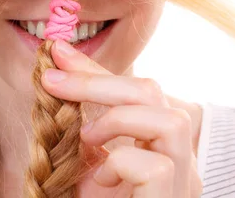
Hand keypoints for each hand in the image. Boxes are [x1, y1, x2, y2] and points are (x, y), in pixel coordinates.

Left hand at [41, 39, 202, 197]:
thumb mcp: (86, 160)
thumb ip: (81, 121)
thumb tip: (55, 71)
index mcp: (158, 142)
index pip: (137, 90)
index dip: (97, 69)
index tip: (57, 52)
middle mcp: (178, 158)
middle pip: (155, 93)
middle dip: (99, 82)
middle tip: (52, 80)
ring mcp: (182, 181)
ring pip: (170, 121)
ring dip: (118, 120)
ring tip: (87, 138)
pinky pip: (154, 168)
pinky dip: (119, 164)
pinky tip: (101, 182)